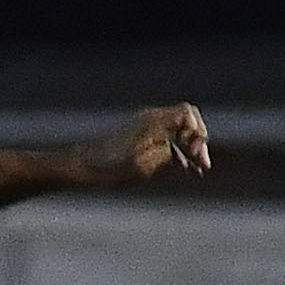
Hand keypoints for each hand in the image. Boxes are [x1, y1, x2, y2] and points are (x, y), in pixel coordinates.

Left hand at [87, 104, 209, 185]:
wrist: (82, 167)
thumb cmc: (110, 168)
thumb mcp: (143, 167)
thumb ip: (169, 158)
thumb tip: (184, 158)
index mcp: (152, 121)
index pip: (188, 114)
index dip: (198, 133)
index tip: (195, 156)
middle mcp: (150, 119)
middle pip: (186, 121)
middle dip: (197, 142)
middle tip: (202, 165)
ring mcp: (144, 128)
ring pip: (178, 132)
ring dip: (189, 149)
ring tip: (198, 170)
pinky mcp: (139, 139)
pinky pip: (167, 140)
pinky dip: (178, 153)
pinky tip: (185, 170)